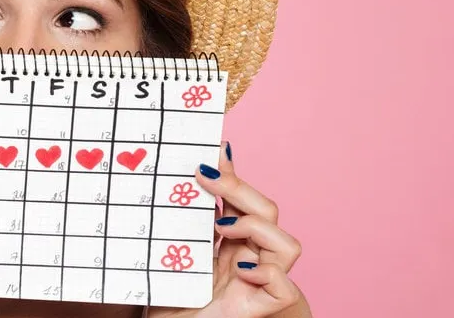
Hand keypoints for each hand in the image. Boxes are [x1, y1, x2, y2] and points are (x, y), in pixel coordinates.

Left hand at [149, 141, 306, 317]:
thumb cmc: (165, 294)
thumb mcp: (170, 246)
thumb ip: (181, 217)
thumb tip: (182, 174)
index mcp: (229, 241)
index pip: (242, 200)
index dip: (232, 174)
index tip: (211, 152)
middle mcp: (246, 257)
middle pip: (267, 212)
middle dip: (239, 188)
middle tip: (203, 174)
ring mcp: (255, 282)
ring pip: (288, 245)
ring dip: (257, 227)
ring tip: (221, 227)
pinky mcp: (257, 308)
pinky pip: (284, 289)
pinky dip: (268, 273)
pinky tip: (240, 269)